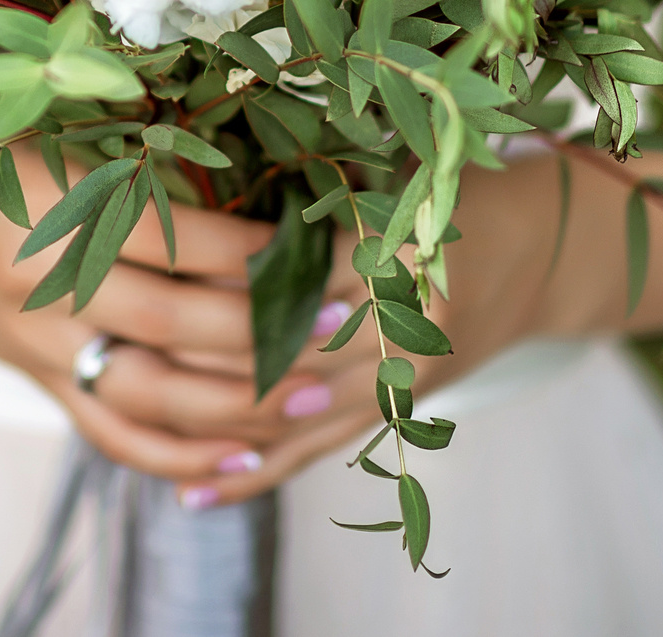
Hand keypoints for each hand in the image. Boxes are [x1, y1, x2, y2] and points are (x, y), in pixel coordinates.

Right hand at [0, 150, 301, 483]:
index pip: (167, 238)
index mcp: (54, 211)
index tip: (312, 244)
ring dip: (238, 404)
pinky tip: (246, 459)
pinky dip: (182, 458)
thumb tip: (263, 202)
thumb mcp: (67, 149)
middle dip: (260, 328)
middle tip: (335, 322)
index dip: (246, 248)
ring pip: (149, 393)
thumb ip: (148, 177)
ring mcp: (41, 347)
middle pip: (168, 323)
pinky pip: (115, 436)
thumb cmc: (4, 170)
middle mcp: (46, 287)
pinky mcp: (42, 385)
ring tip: (314, 394)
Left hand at [155, 158, 571, 507]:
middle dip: (206, 353)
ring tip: (139, 412)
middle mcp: (409, 323)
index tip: (154, 274)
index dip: (226, 280)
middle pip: (290, 351)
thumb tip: (199, 180)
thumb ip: (316, 190)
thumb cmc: (450, 192)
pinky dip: (257, 474)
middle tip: (123, 345)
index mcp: (403, 249)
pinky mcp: (400, 414)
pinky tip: (196, 490)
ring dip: (218, 419)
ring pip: (296, 413)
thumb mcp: (395, 172)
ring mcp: (407, 379)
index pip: (297, 273)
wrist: (540, 252)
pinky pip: (319, 454)